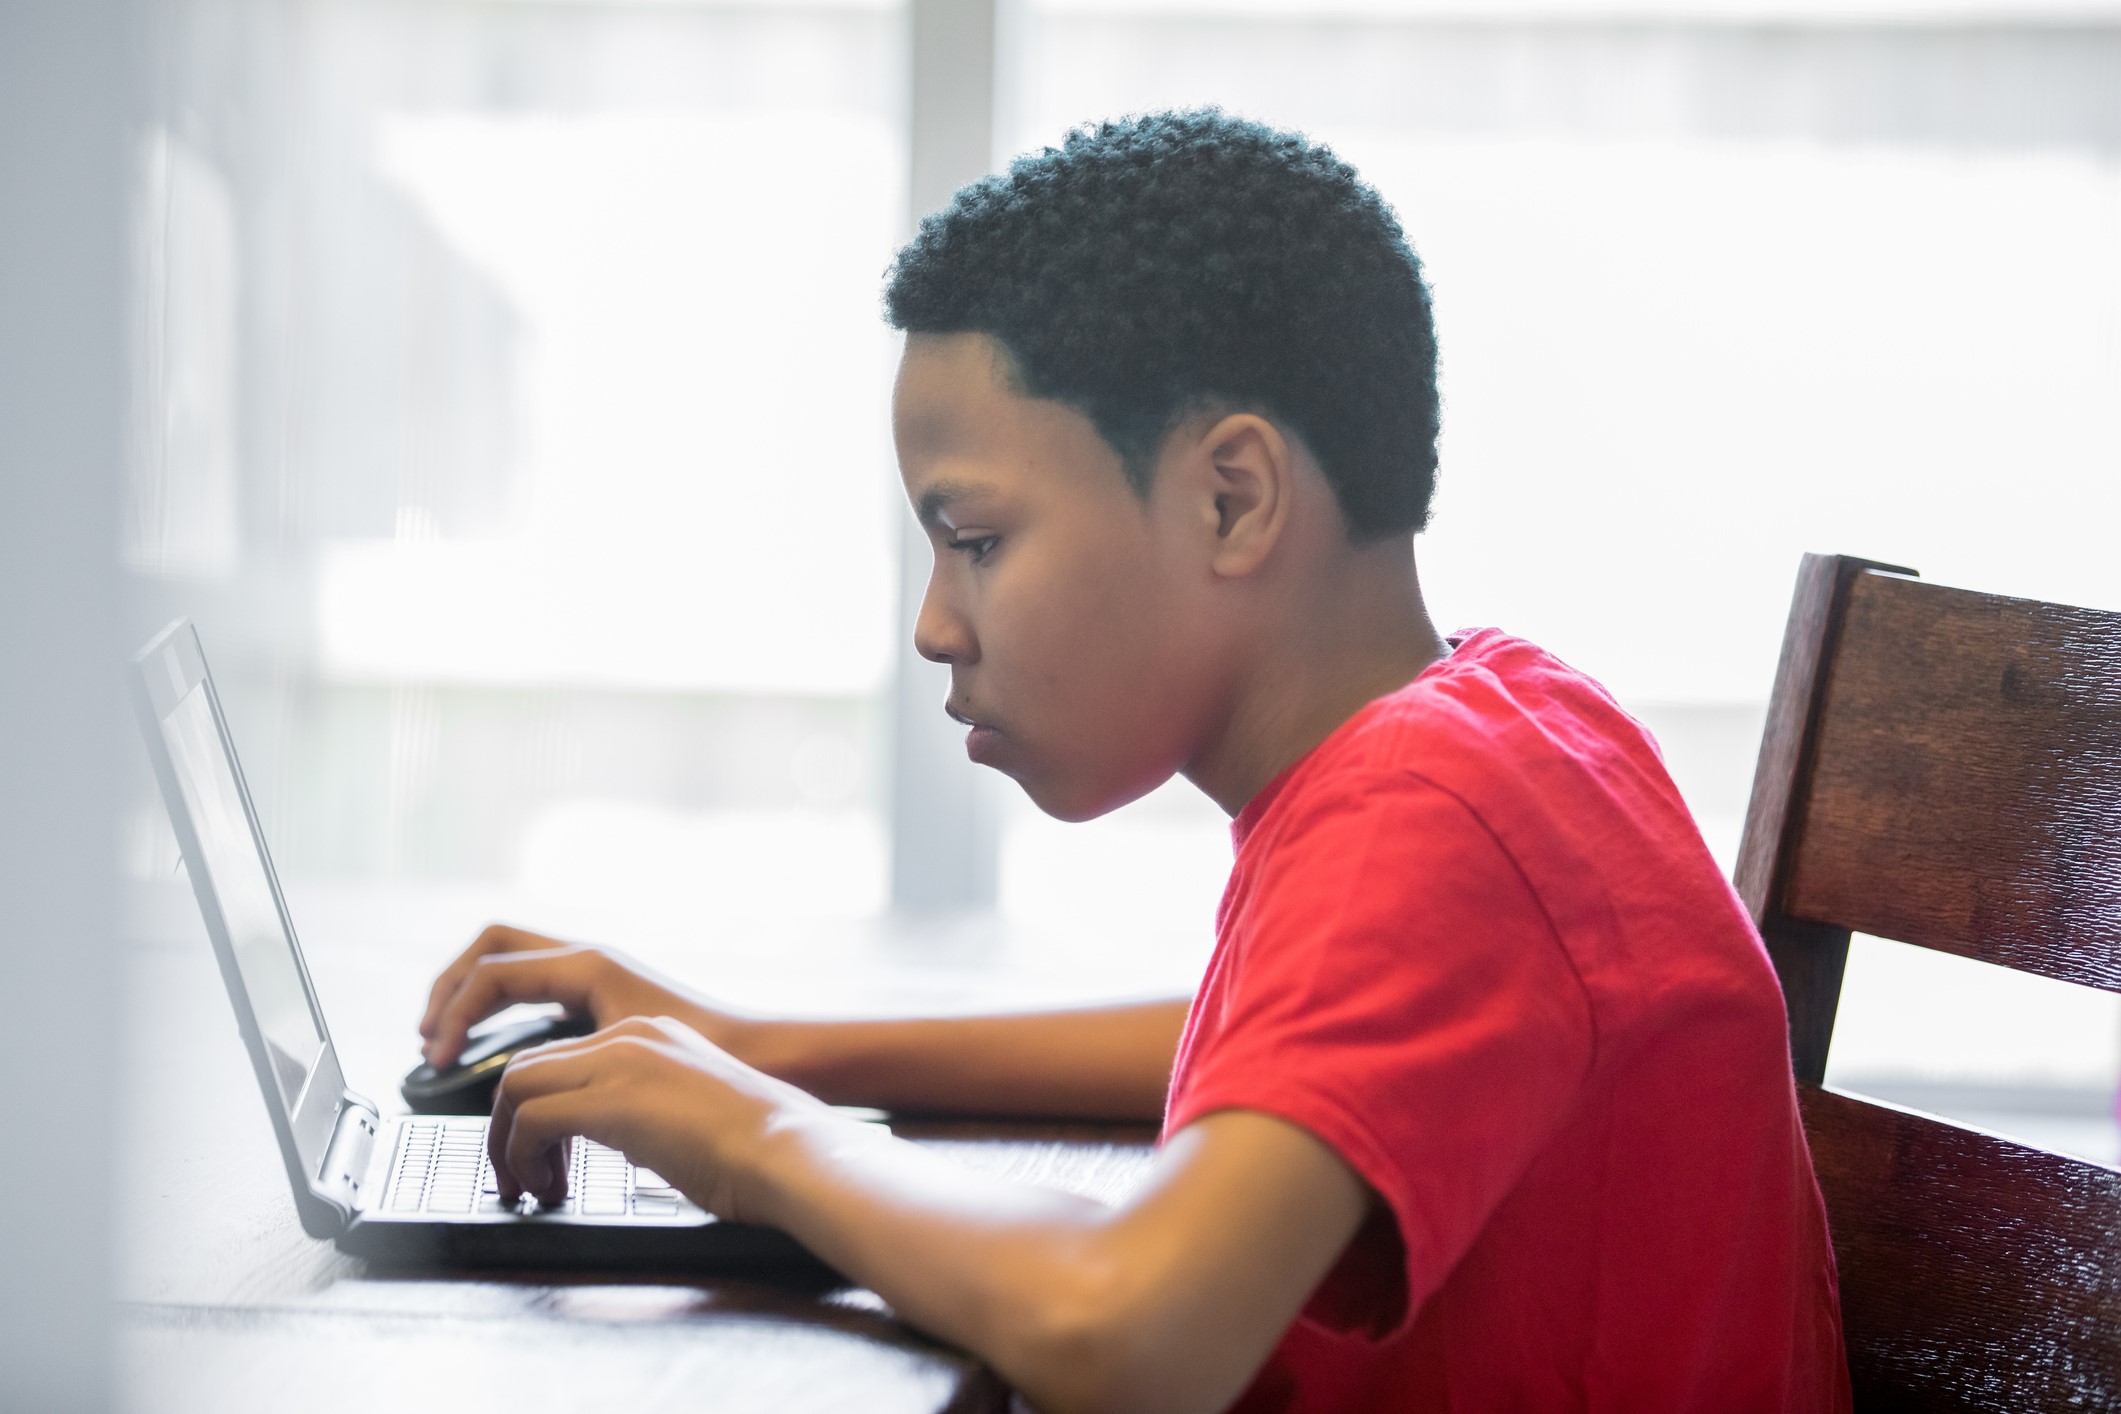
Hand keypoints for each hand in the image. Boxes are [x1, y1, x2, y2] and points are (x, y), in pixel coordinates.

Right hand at [418, 923, 738, 1068]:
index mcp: (589, 966)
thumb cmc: (710, 1054)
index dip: (453, 1017)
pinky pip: (538, 986)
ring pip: (513, 963)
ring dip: (473, 995)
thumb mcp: (626, 1055)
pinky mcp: (607, 998)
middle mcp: (590, 960)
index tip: (439, 1061)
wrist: (766, 1055)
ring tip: (448, 1041)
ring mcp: (599, 975)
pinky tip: (502, 1048)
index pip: (492, 975)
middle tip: (429, 1038)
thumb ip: (565, 1070)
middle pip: (492, 949)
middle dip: (450, 988)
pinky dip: (506, 1009)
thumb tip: (518, 1094)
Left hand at [485, 1015, 853, 1218]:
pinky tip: (549, 1191)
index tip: (543, 1158)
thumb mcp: (695, 1114)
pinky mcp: (611, 1098)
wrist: (789, 1152)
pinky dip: (522, 1159)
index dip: (538, 1112)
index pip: (563, 1059)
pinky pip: (530, 1120)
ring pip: (516, 1086)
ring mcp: (619, 1060)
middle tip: (521, 1179)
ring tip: (529, 1189)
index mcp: (652, 1036)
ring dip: (506, 1145)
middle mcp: (630, 1035)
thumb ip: (653, 1113)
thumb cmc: (760, 1150)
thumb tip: (630, 1143)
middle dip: (506, 1128)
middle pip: (527, 1068)